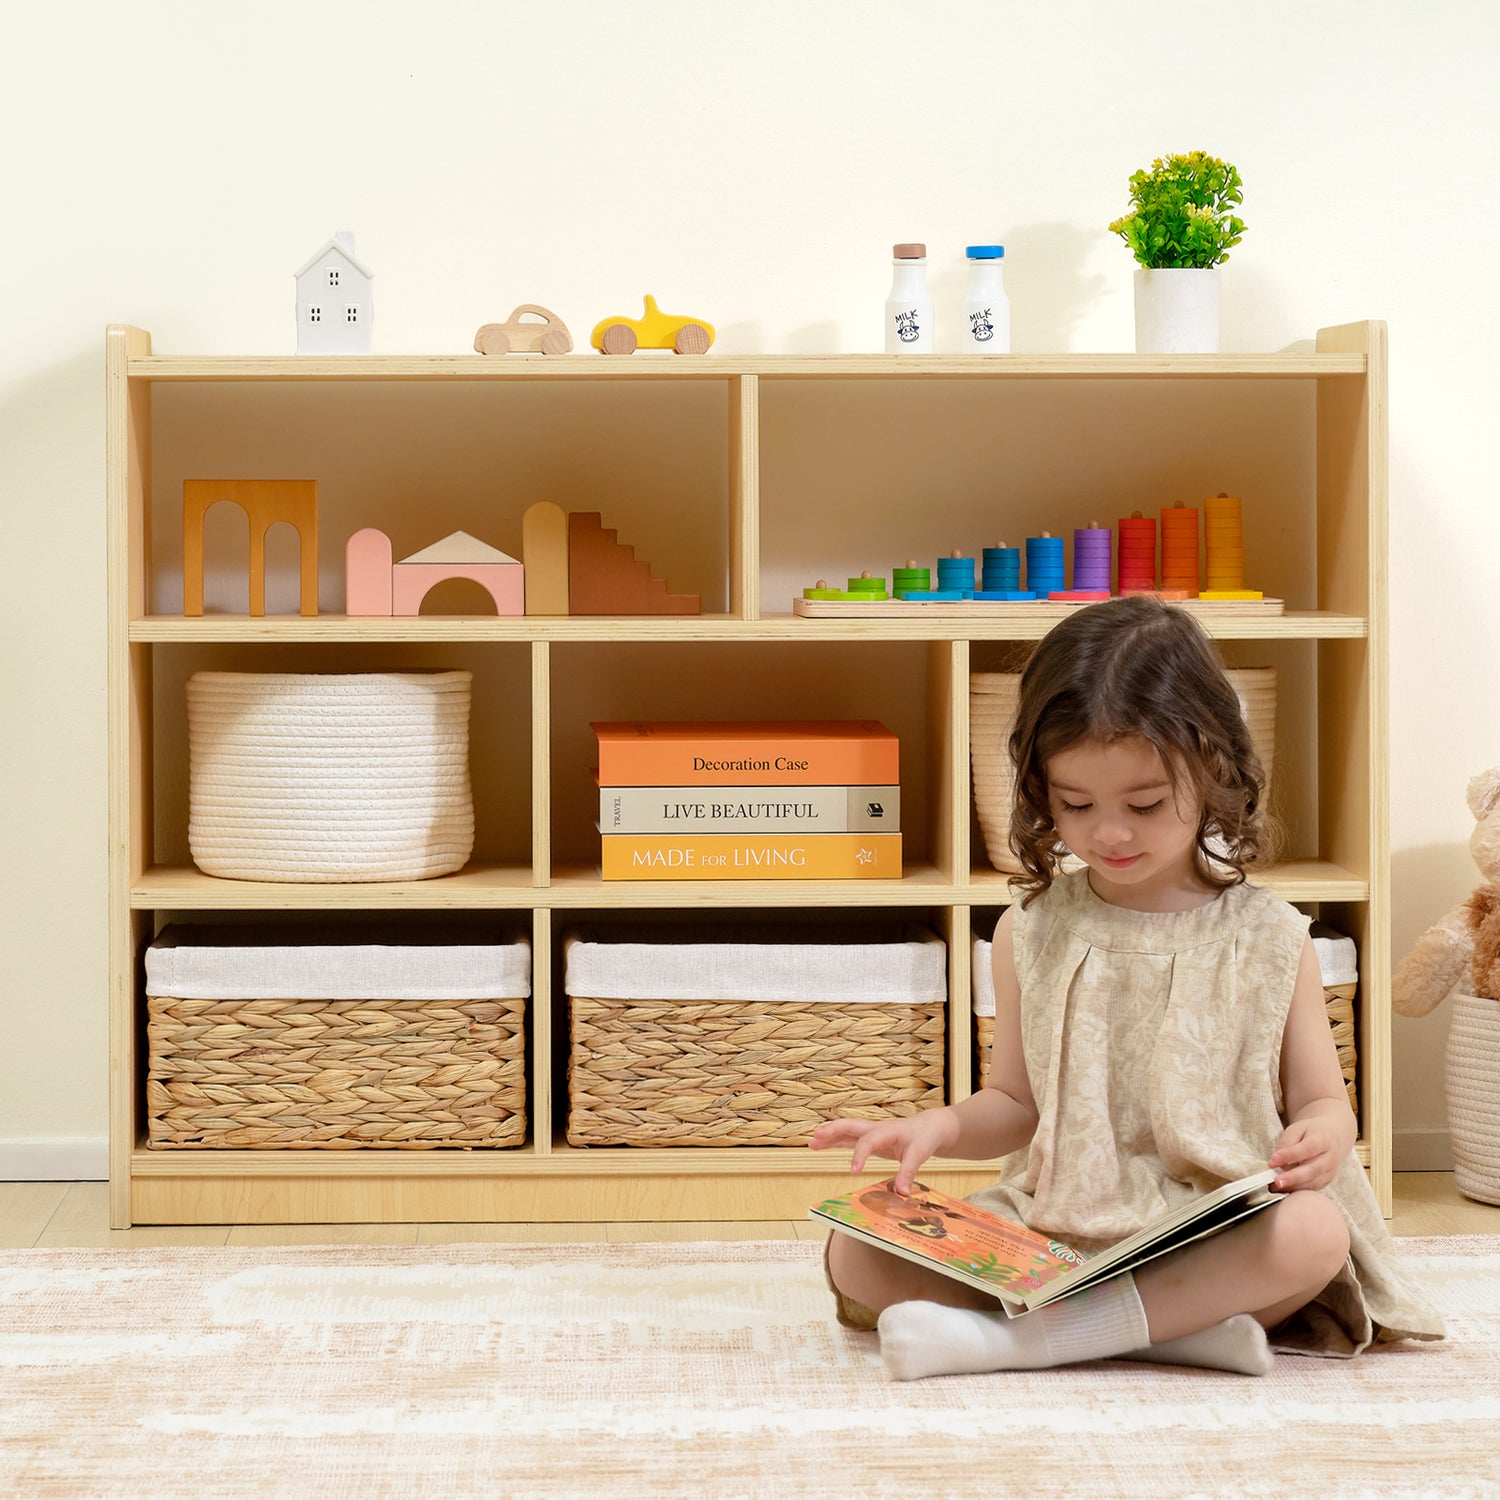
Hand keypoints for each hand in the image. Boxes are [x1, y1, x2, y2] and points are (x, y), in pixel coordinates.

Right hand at [809, 1109, 957, 1194]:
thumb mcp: (921, 1153)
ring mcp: (872, 1132)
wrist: (929, 1126)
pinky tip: (822, 1145)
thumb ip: (909, 1171)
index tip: (853, 1172)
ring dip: (830, 1136)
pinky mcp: (870, 1138)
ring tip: (811, 1143)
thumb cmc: (924, 1137)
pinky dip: (836, 1141)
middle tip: (816, 1137)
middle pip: (851, 1126)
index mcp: (889, 1130)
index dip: (860, 1155)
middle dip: (834, 1131)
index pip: (869, 1141)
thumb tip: (901, 1193)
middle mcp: (877, 1128)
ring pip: (847, 1131)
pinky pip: (850, 1138)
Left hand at [1269, 1118, 1343, 1192]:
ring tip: (1276, 1187)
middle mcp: (1330, 1158)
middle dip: (1293, 1177)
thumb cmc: (1312, 1133)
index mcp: (1323, 1140)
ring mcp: (1330, 1172)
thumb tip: (1275, 1161)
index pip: (1307, 1149)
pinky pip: (1312, 1188)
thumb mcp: (1297, 1130)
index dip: (1289, 1155)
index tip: (1273, 1161)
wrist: (1332, 1138)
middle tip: (1276, 1181)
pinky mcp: (1326, 1181)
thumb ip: (1286, 1143)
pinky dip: (1298, 1190)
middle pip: (1312, 1170)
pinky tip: (1284, 1189)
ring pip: (1313, 1182)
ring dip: (1293, 1187)